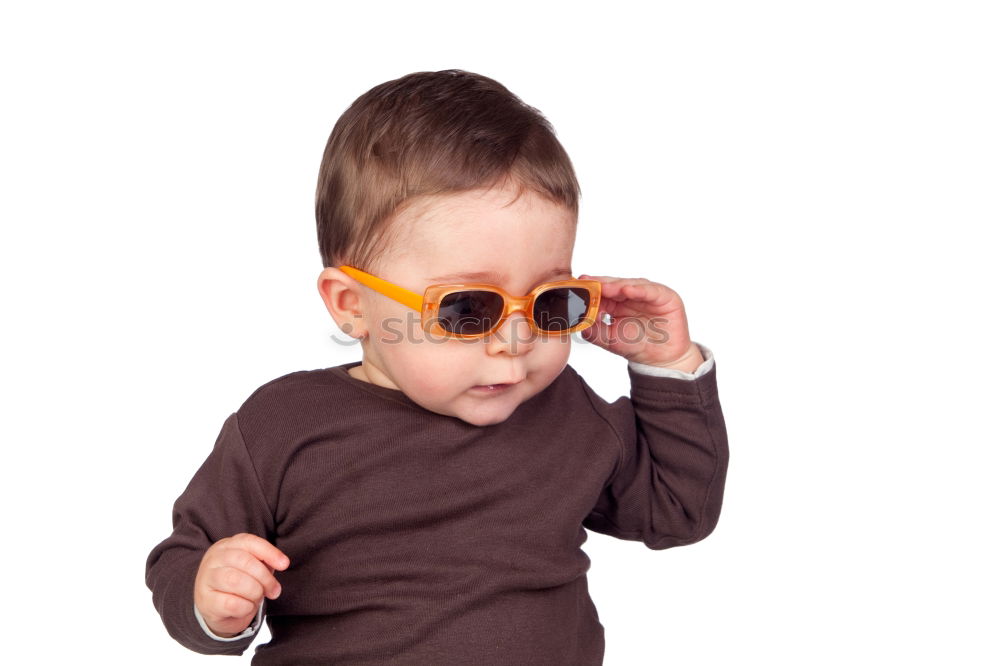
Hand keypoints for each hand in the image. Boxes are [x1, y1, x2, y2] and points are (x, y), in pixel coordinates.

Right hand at [194, 533, 289, 637]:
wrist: (215, 608)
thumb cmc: (239, 582)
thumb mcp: (251, 568)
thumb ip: (265, 562)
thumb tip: (281, 563)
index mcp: (226, 546)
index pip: (249, 542)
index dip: (269, 552)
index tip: (285, 564)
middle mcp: (213, 559)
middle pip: (244, 561)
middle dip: (265, 577)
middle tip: (274, 591)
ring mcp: (206, 579)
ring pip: (235, 581)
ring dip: (254, 592)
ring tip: (258, 598)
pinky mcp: (205, 601)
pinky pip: (230, 603)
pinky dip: (245, 607)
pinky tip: (247, 607)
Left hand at [577, 275, 703, 372]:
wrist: (660, 361)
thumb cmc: (636, 346)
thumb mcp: (609, 339)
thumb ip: (594, 330)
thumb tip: (577, 322)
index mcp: (617, 302)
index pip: (602, 291)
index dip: (590, 289)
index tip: (576, 287)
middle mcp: (632, 295)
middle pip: (614, 285)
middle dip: (600, 284)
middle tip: (587, 282)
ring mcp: (648, 294)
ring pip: (631, 284)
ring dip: (617, 285)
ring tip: (604, 287)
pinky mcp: (665, 297)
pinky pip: (651, 291)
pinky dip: (639, 289)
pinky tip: (627, 290)